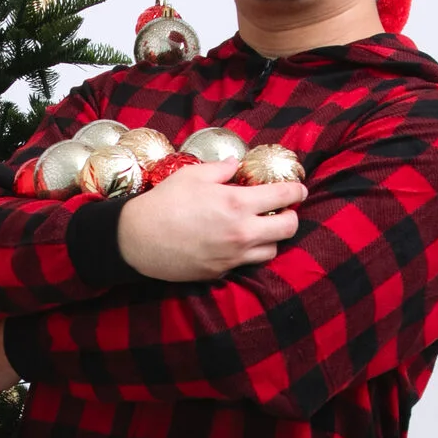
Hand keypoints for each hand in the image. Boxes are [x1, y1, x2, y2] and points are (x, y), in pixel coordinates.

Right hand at [116, 162, 306, 282]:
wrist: (138, 240)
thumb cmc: (164, 203)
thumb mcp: (192, 175)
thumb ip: (221, 170)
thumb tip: (236, 165)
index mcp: (237, 203)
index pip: (283, 196)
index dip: (297, 191)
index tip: (299, 190)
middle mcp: (242, 232)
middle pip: (288, 228)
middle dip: (291, 217)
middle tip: (282, 211)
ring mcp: (233, 255)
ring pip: (272, 250)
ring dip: (270, 238)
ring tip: (258, 228)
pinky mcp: (221, 271)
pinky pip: (246, 264)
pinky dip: (246, 253)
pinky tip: (234, 243)